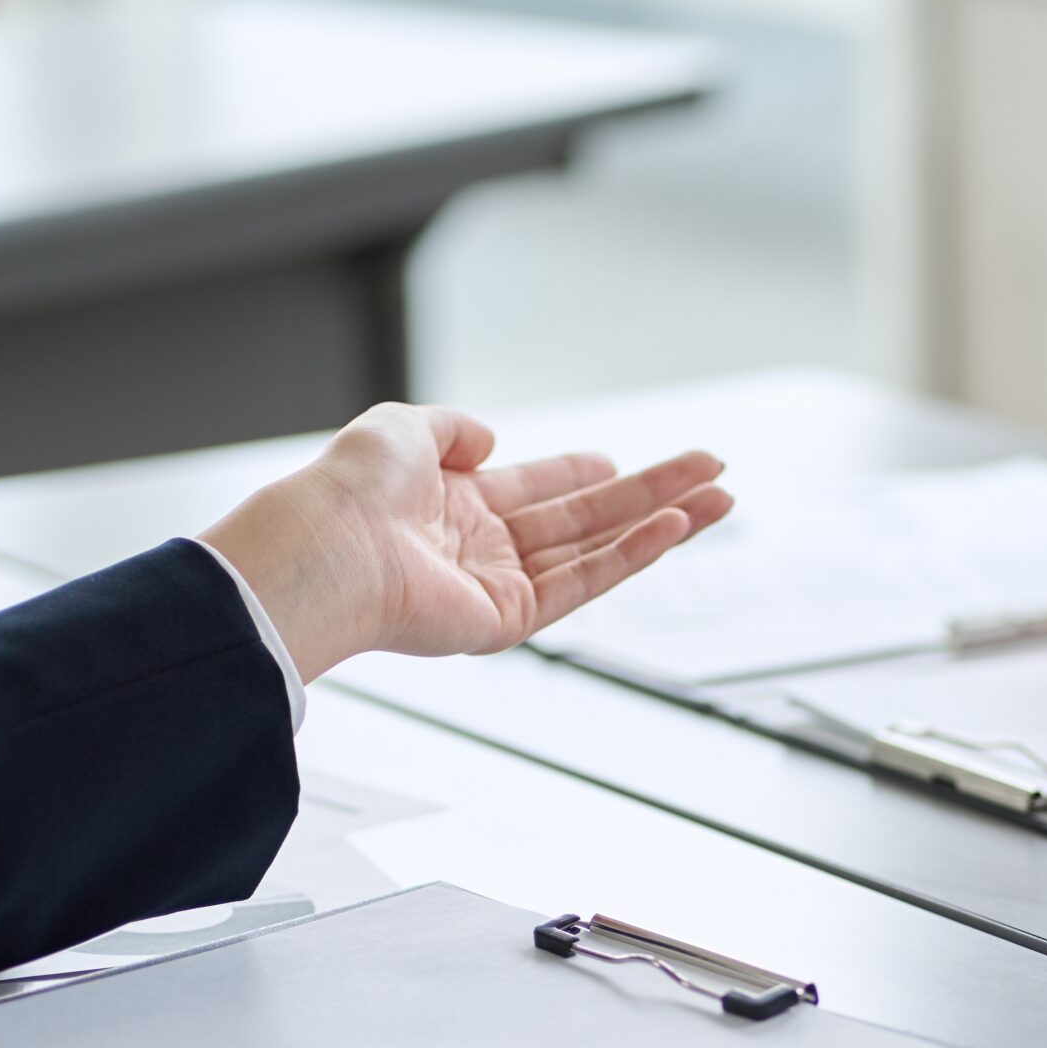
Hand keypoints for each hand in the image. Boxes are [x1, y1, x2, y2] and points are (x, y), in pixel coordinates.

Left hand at [200, 403, 733, 680]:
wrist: (328, 547)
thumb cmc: (348, 492)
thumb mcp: (402, 427)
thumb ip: (452, 426)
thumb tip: (491, 436)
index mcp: (456, 504)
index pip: (537, 489)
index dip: (583, 472)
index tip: (623, 462)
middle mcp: (483, 547)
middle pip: (586, 518)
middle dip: (651, 494)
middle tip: (709, 473)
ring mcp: (500, 585)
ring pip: (599, 552)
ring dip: (663, 524)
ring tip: (718, 499)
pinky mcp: (508, 620)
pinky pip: (583, 582)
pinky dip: (632, 556)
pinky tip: (671, 527)